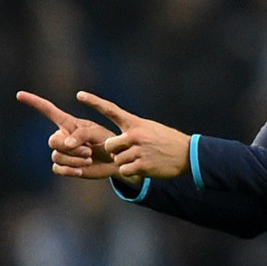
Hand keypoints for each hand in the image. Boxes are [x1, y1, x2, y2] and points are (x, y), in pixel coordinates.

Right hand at [16, 91, 119, 179]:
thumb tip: (65, 145)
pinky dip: (69, 170)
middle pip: (52, 141)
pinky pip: (57, 169)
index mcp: (69, 124)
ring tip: (89, 158)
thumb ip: (81, 135)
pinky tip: (81, 170)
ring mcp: (62, 152)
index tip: (19, 94)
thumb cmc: (107, 141)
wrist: (114, 161)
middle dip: (70, 148)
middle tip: (88, 151)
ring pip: (56, 156)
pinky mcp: (65, 167)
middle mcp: (62, 136)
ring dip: (74, 160)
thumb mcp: (97, 133)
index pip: (48, 110)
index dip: (34, 102)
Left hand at [76, 91, 191, 178]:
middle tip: (130, 151)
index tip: (79, 95)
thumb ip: (131, 131)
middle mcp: (135, 135)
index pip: (111, 110)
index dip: (94, 102)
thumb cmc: (165, 140)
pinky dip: (130, 171)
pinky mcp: (143, 165)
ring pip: (117, 159)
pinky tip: (143, 166)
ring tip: (142, 157)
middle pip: (109, 145)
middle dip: (115, 151)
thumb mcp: (149, 128)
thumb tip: (111, 144)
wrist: (187, 154)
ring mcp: (139, 150)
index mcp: (135, 123)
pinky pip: (124, 170)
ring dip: (126, 161)